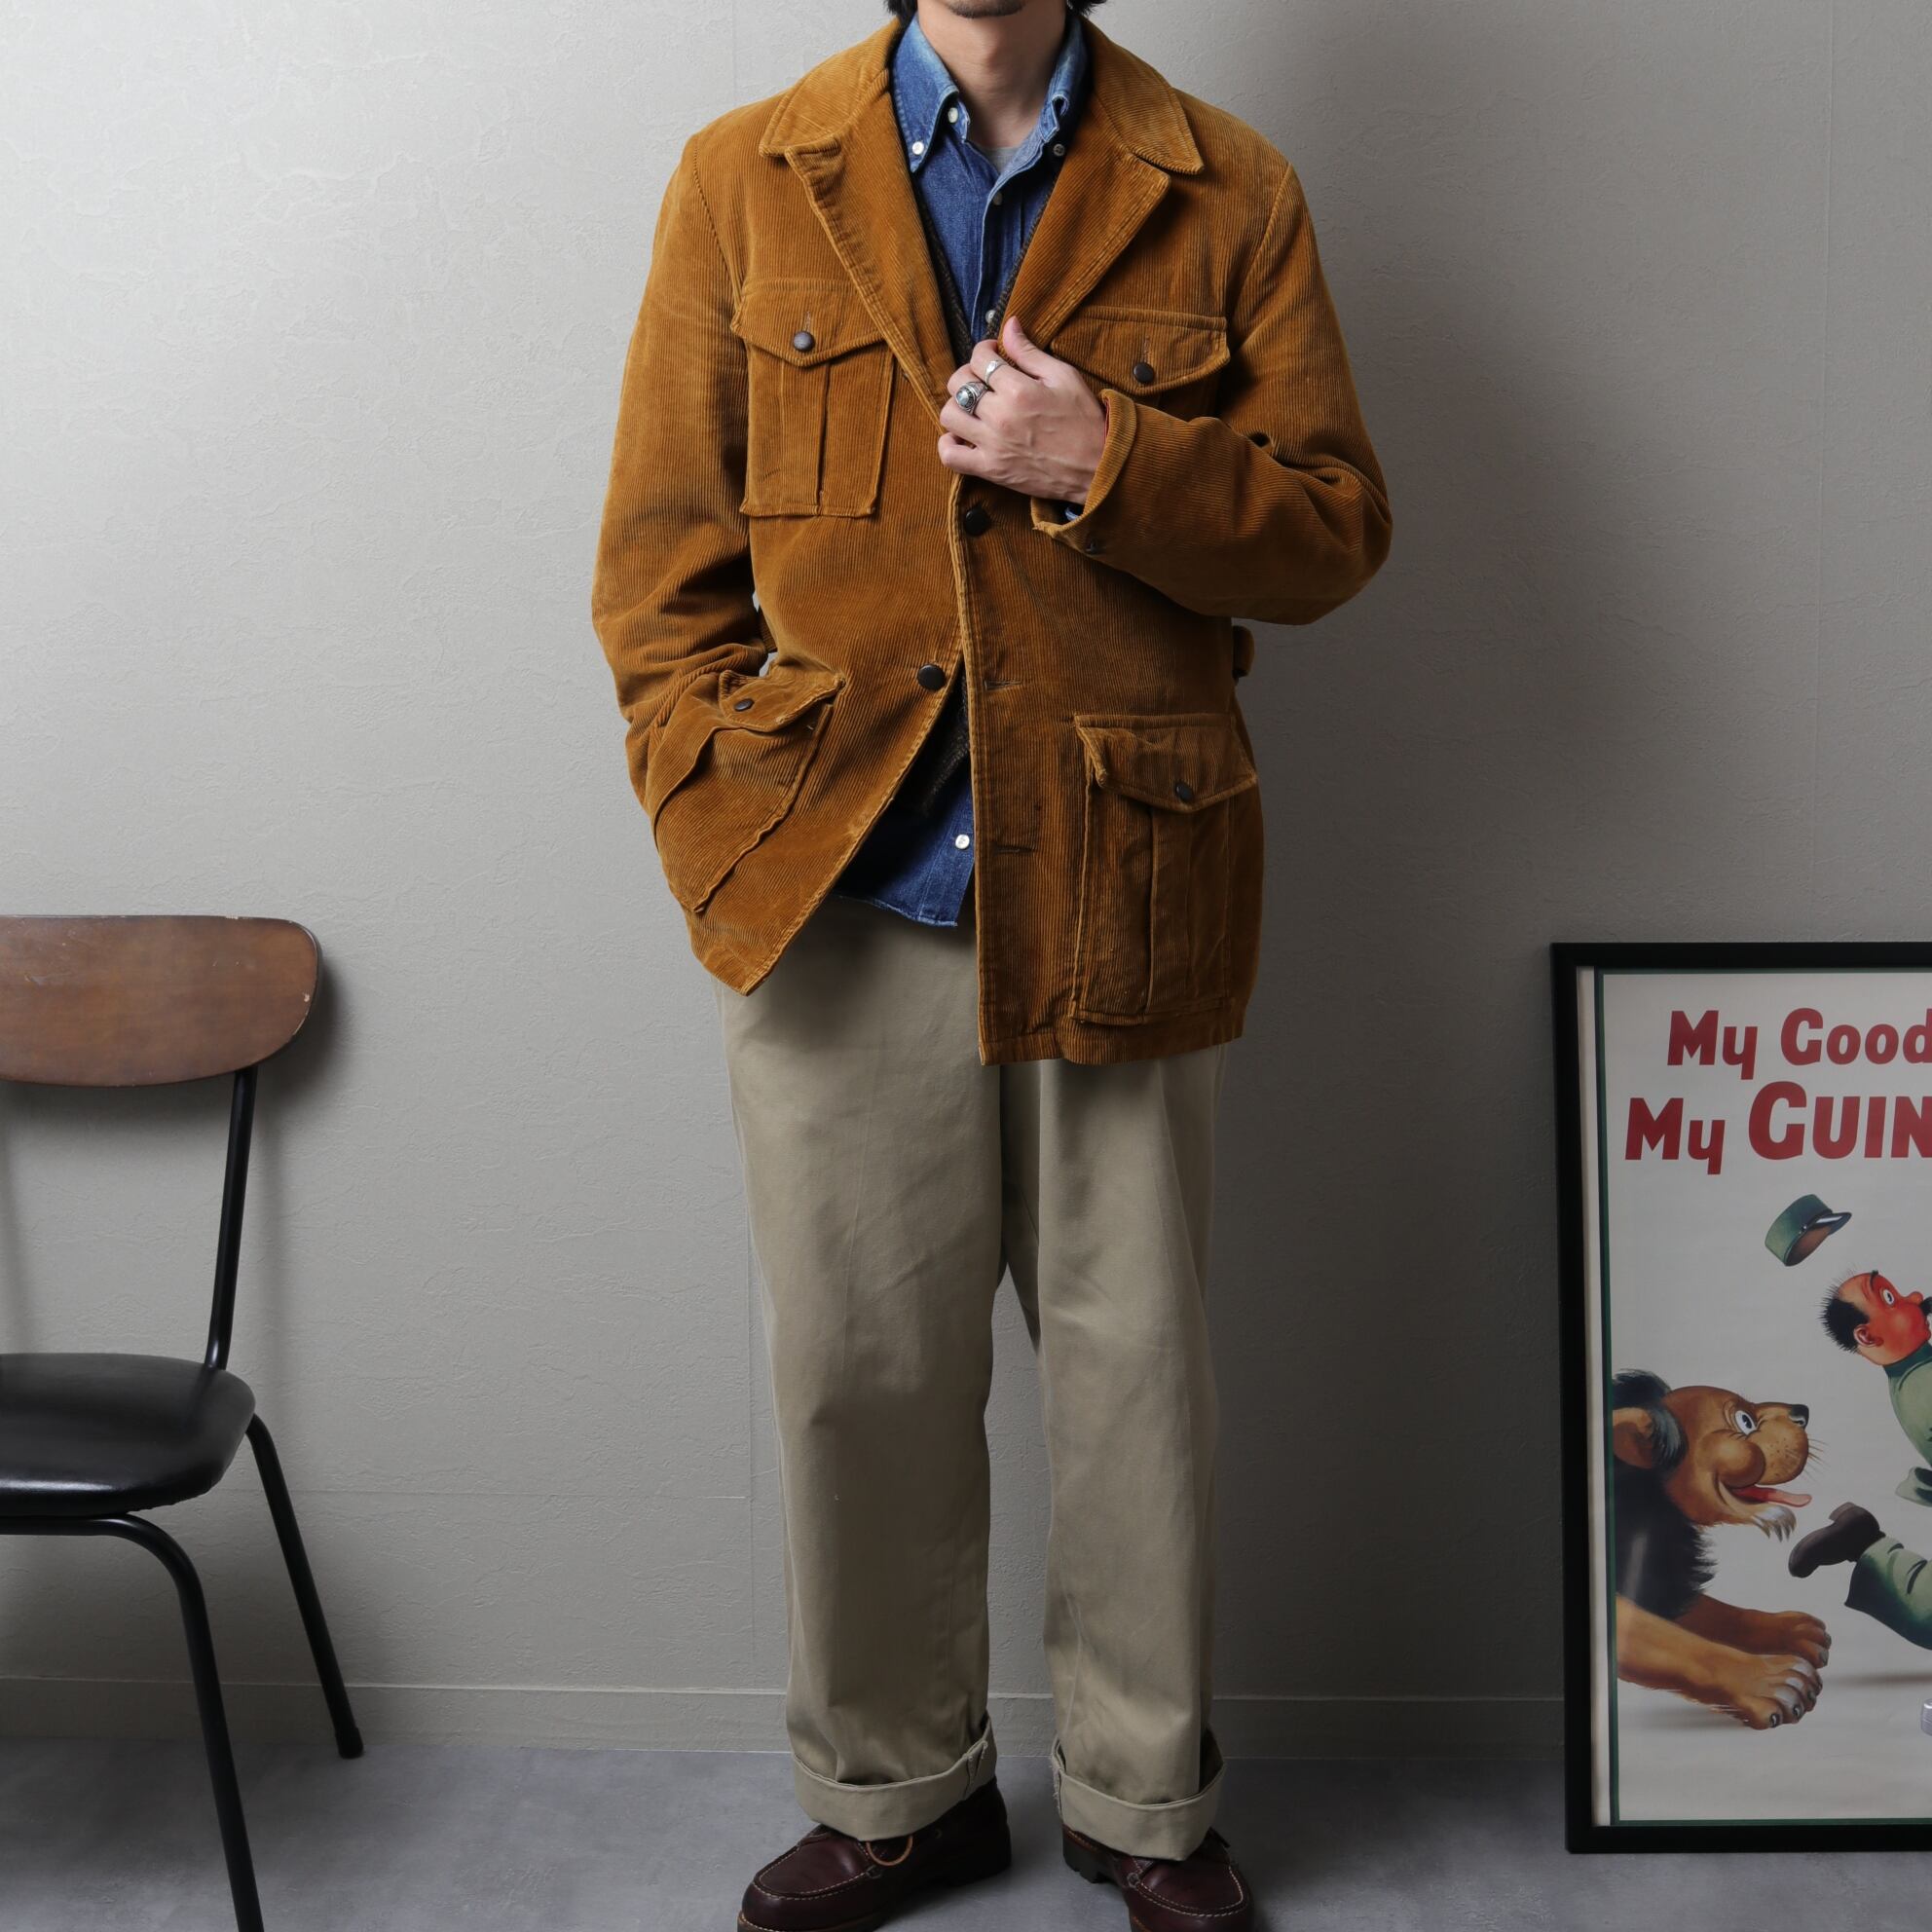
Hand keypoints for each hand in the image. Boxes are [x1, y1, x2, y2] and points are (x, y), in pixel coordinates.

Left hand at [937, 315, 1107, 502]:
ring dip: (956, 406)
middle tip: (983, 379)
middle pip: (959, 383)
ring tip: (973, 407)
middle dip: (968, 373)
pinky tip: (963, 435)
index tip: (992, 354)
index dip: (983, 350)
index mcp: (1019, 390)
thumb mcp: (1063, 377)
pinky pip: (950, 456)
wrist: (1096, 468)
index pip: (980, 359)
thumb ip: (1030, 352)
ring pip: (949, 415)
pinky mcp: (990, 470)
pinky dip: (948, 443)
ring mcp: (992, 445)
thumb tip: (1009, 325)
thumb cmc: (1084, 421)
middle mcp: (1000, 416)